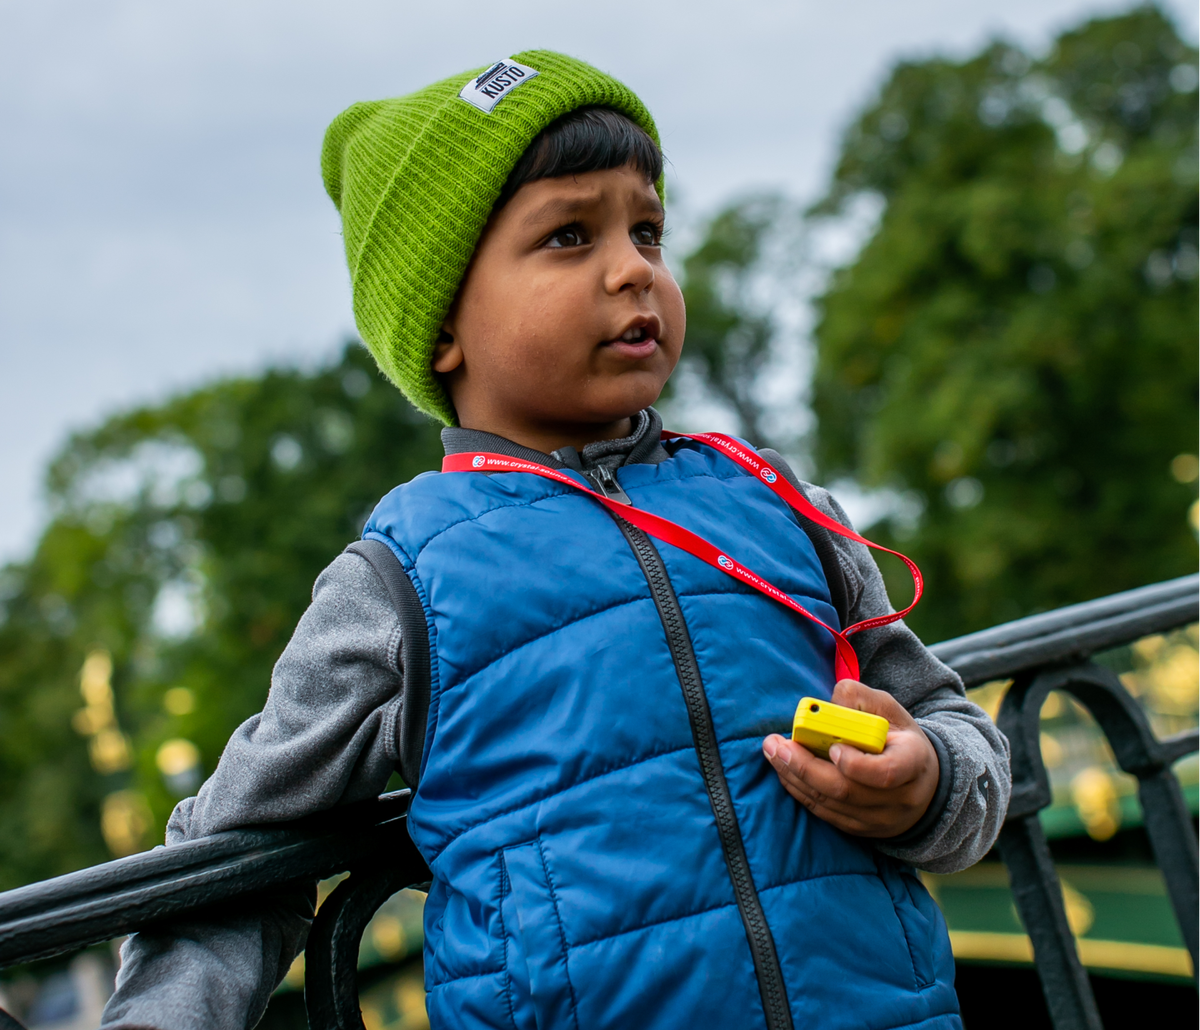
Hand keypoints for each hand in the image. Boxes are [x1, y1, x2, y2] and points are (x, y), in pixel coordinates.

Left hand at [762, 679, 938, 837]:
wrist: (920, 781)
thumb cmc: (897, 738)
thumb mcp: (888, 710)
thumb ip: (858, 699)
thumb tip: (826, 704)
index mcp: (913, 763)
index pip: (886, 773)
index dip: (856, 764)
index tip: (832, 748)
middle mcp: (900, 798)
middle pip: (847, 790)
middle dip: (806, 767)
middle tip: (777, 745)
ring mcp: (880, 819)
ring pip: (831, 804)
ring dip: (795, 778)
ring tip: (774, 753)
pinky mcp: (861, 829)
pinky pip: (825, 814)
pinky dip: (800, 791)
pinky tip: (784, 771)